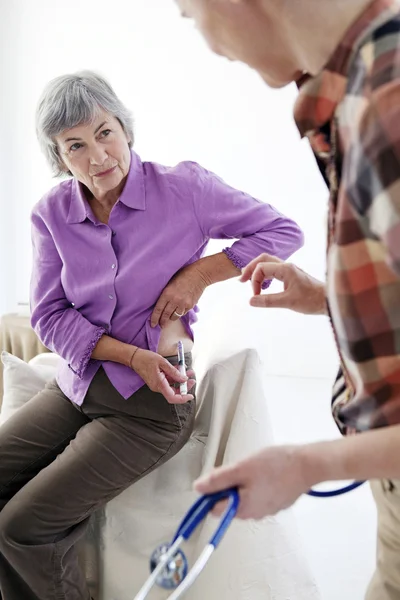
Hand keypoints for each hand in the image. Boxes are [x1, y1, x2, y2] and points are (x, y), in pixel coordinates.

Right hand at [130, 348, 195, 403]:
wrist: (134, 357)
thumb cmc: (146, 359)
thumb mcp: (162, 362)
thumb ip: (174, 372)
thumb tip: (184, 379)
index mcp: (159, 384)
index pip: (172, 397)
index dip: (183, 398)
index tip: (190, 396)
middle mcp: (158, 387)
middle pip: (174, 392)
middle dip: (185, 385)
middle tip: (192, 377)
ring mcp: (157, 384)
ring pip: (172, 385)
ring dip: (181, 379)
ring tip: (188, 370)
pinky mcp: (157, 381)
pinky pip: (168, 381)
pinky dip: (175, 376)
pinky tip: (179, 369)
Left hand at [151, 263, 208, 327]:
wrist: (199, 274)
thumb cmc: (183, 275)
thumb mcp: (170, 282)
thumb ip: (165, 293)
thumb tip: (160, 304)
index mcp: (167, 293)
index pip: (158, 309)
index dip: (154, 318)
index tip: (153, 324)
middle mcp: (174, 300)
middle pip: (166, 315)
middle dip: (162, 322)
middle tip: (160, 325)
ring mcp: (183, 304)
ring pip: (175, 317)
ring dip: (171, 318)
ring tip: (169, 318)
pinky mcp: (190, 305)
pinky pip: (183, 313)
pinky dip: (179, 313)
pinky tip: (178, 310)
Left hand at [194, 445, 311, 519]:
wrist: (308, 465)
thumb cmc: (276, 465)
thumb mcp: (242, 468)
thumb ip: (218, 479)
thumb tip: (198, 488)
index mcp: (242, 508)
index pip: (214, 508)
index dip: (212, 491)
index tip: (220, 476)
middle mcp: (254, 514)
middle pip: (229, 503)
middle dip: (230, 486)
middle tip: (241, 468)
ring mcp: (268, 510)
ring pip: (245, 498)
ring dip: (245, 484)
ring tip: (256, 468)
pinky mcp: (278, 503)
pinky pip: (260, 495)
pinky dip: (259, 485)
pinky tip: (267, 472)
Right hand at [240, 253, 326, 314]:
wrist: (329, 300)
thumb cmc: (312, 300)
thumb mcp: (288, 302)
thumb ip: (268, 301)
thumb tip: (250, 301)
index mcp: (285, 269)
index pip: (261, 268)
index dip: (254, 281)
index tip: (256, 296)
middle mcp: (287, 266)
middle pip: (263, 259)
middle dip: (250, 268)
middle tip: (241, 280)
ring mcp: (290, 270)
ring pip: (268, 263)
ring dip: (257, 270)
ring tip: (248, 280)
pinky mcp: (292, 276)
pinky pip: (274, 270)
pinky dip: (265, 274)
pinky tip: (262, 284)